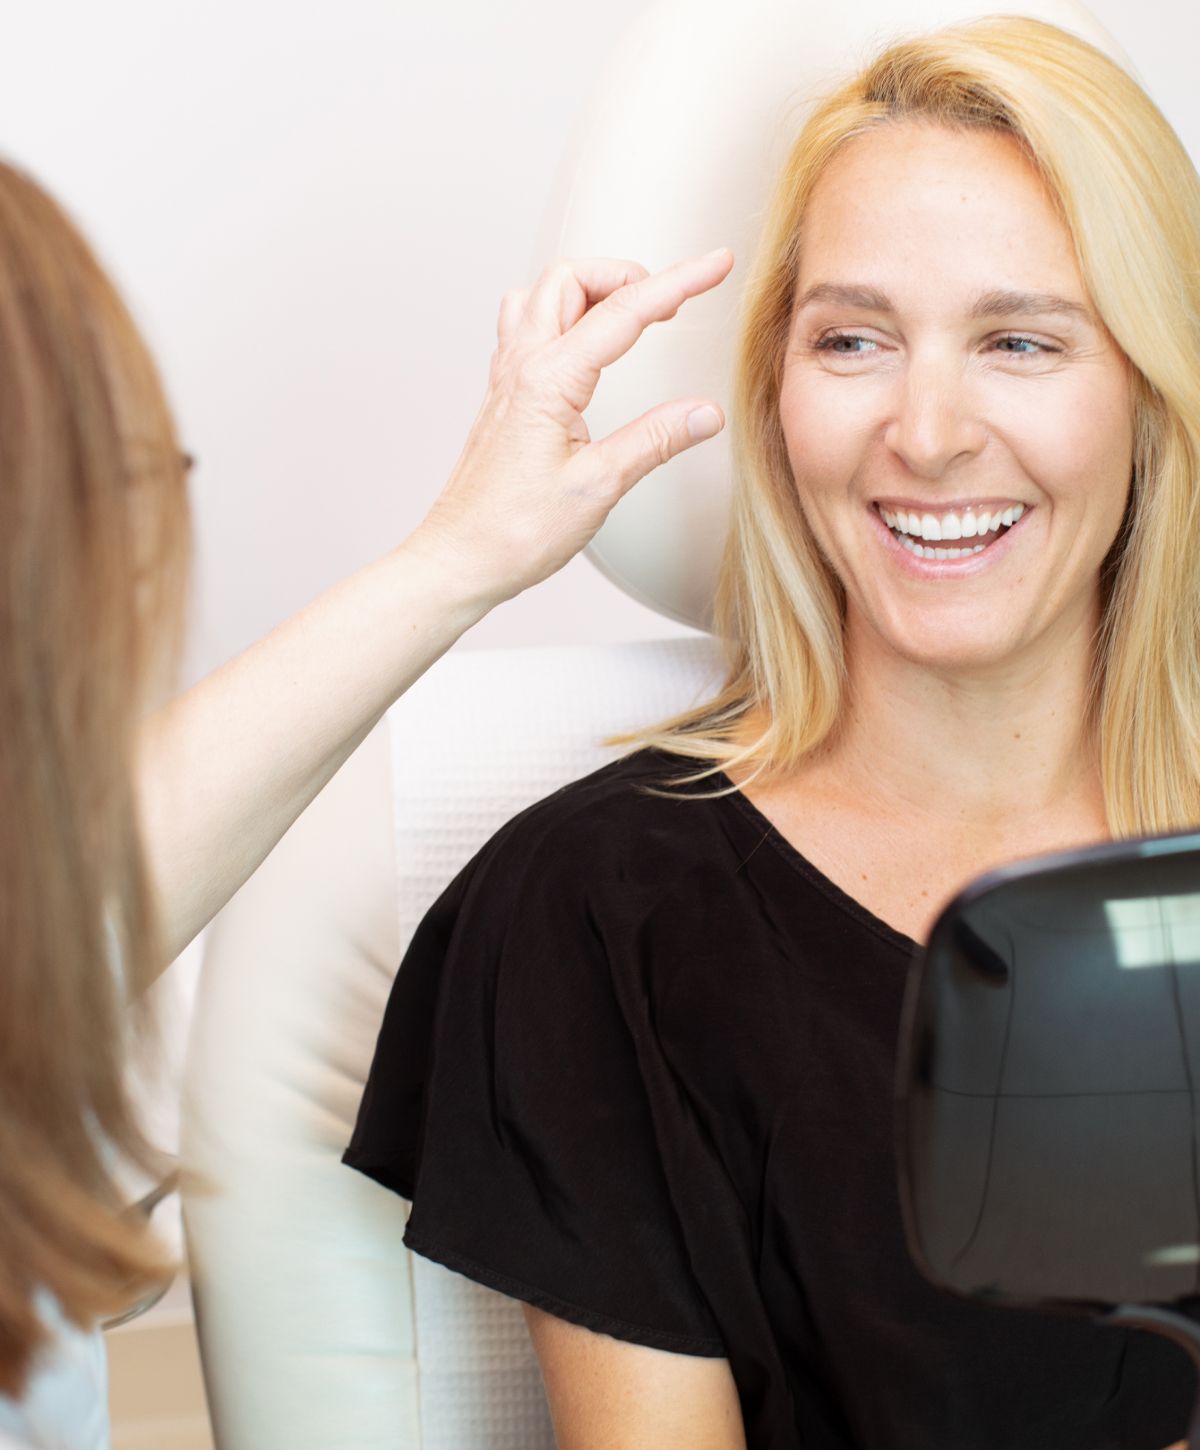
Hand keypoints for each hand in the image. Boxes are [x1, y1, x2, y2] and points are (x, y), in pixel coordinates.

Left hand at [407, 248, 733, 608]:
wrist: (460, 559)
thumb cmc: (515, 532)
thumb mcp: (599, 487)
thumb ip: (655, 440)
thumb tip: (706, 413)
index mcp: (548, 382)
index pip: (624, 313)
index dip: (678, 283)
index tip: (715, 265)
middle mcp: (521, 368)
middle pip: (571, 279)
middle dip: (625, 276)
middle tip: (670, 302)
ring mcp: (506, 379)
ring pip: (542, 296)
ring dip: (588, 291)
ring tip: (630, 316)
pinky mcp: (503, 397)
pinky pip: (527, 329)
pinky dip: (562, 318)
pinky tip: (584, 345)